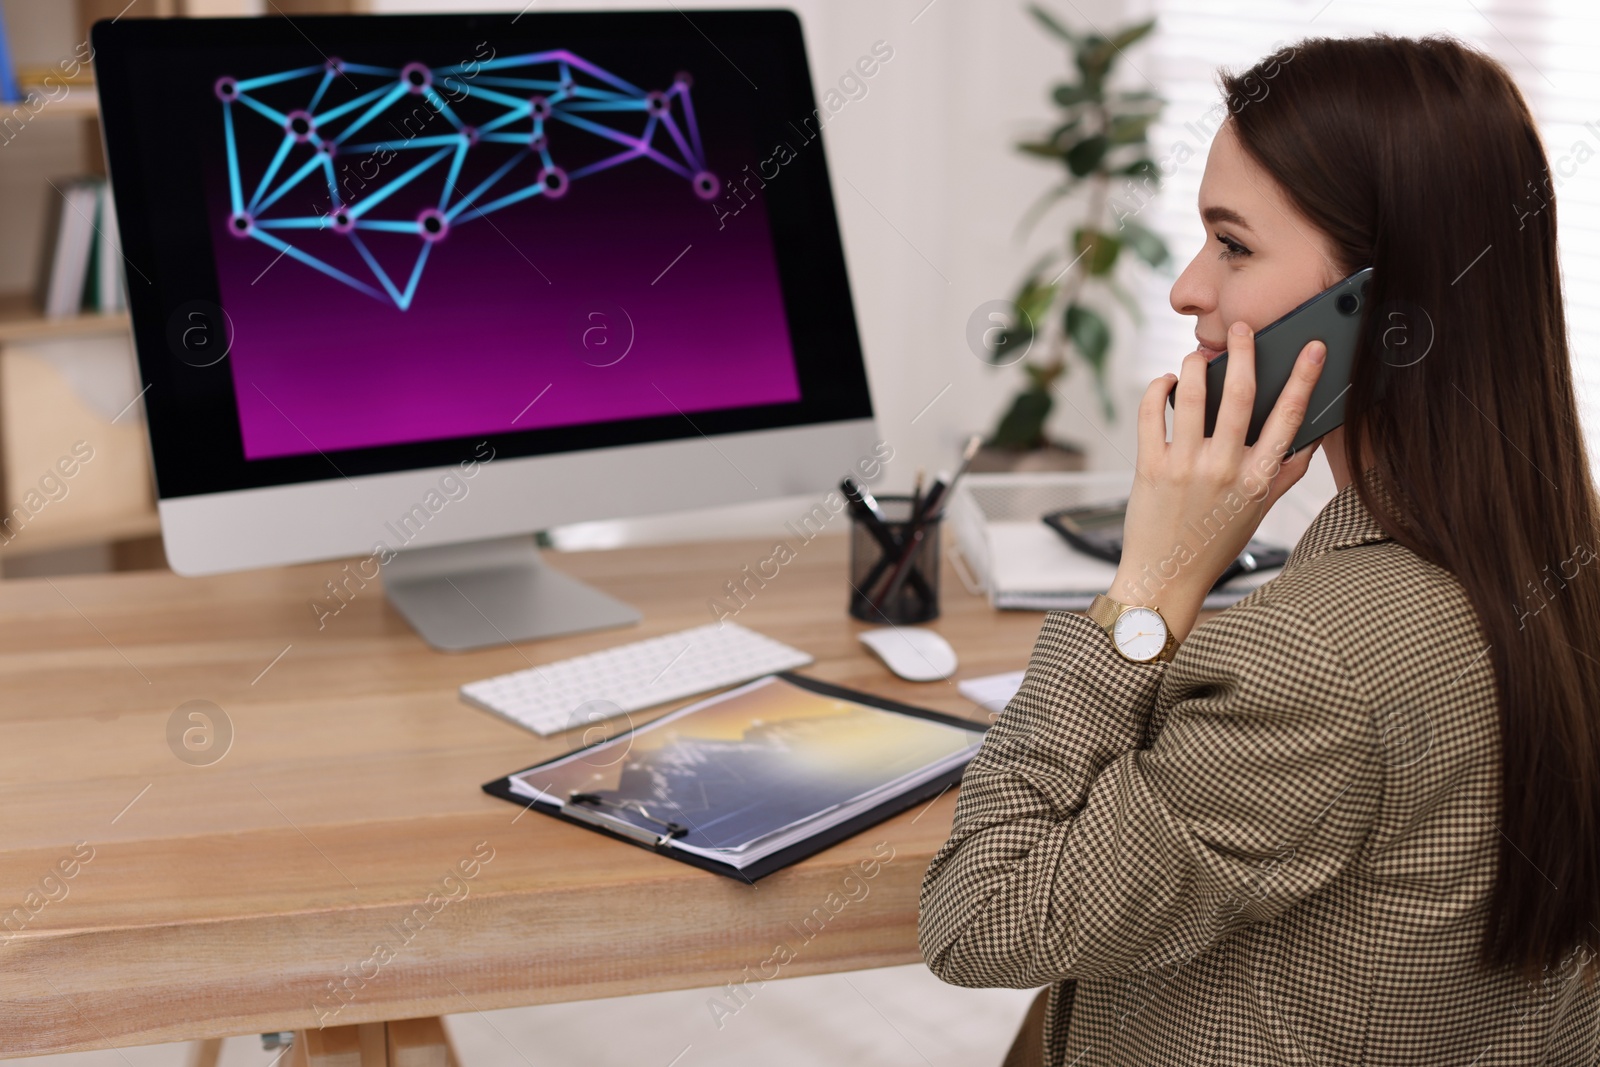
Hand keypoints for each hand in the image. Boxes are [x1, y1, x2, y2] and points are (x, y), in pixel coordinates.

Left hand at [1108, 320, 1327, 644]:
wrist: (1166, 578)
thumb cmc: (1213, 543)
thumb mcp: (1259, 511)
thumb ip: (1285, 473)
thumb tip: (1311, 435)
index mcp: (1258, 479)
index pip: (1290, 418)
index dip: (1305, 378)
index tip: (1313, 348)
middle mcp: (1225, 469)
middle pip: (1242, 395)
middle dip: (1244, 351)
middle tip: (1241, 327)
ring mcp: (1185, 466)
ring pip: (1193, 394)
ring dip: (1195, 365)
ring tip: (1198, 356)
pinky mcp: (1150, 466)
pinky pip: (1152, 411)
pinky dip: (1158, 388)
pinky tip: (1166, 384)